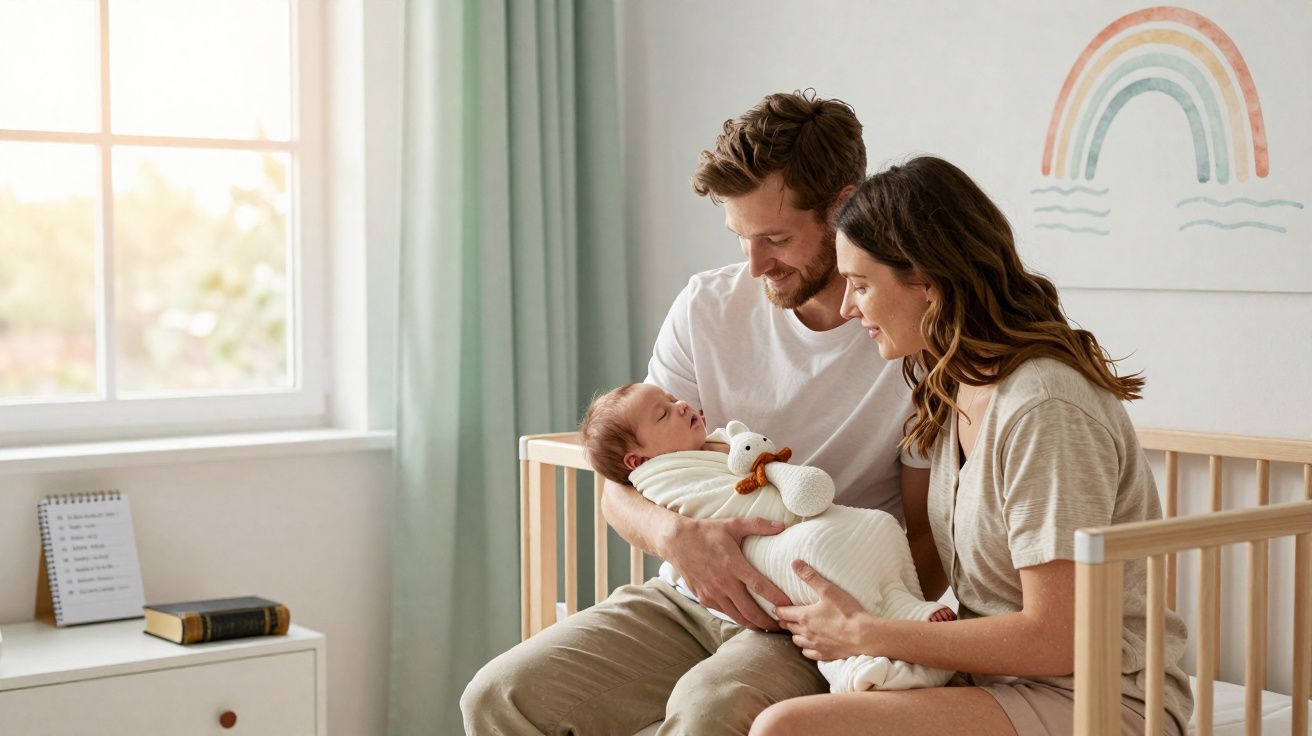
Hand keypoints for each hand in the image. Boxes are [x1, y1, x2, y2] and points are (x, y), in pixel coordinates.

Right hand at [661, 515, 789, 630]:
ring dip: (753, 624)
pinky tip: (747, 618)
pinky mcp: (704, 598)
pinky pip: (724, 612)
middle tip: (782, 627)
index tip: (790, 606)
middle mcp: (723, 583)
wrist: (676, 541)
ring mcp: (712, 593)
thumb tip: (781, 525)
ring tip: (767, 628)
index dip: (776, 598)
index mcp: (733, 565)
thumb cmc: (706, 532)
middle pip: (750, 610)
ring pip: (737, 616)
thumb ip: (758, 525)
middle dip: (768, 622)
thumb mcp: (732, 524)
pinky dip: (737, 618)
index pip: (760, 586)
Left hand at [775, 559, 872, 660]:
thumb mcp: (828, 590)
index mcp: (805, 616)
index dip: (778, 610)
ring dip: (795, 635)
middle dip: (785, 621)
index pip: (785, 613)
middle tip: (783, 618)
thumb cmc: (846, 612)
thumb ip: (810, 576)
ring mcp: (815, 645)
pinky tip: (808, 647)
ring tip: (795, 631)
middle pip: (790, 627)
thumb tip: (794, 563)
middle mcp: (806, 632)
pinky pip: (809, 654)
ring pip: (798, 641)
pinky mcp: (825, 655)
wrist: (863, 636)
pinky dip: (806, 649)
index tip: (775, 608)